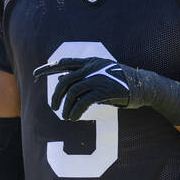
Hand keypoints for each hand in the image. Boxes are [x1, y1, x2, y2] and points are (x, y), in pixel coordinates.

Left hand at [34, 57, 179, 124]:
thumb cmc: (122, 82)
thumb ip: (83, 76)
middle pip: (65, 81)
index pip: (64, 63)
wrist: (144, 86)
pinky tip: (74, 118)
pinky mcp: (103, 90)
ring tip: (66, 116)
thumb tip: (62, 82)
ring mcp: (97, 77)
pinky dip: (75, 111)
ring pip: (72, 93)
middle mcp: (92, 67)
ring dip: (66, 107)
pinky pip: (82, 102)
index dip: (48, 68)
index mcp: (90, 62)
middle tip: (54, 108)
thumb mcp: (101, 75)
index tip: (35, 75)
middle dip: (56, 96)